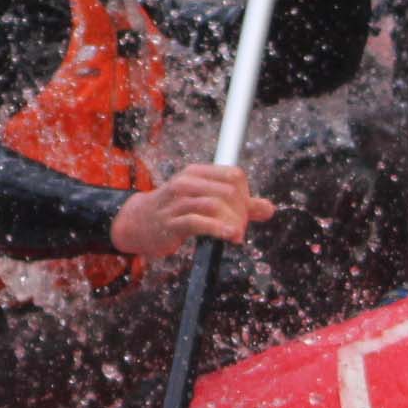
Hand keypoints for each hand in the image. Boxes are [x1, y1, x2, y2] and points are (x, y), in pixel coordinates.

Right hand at [109, 162, 273, 258]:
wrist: (137, 223)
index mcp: (196, 173)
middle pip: (228, 191)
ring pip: (214, 205)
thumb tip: (269, 209)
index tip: (244, 212)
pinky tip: (230, 235)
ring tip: (237, 234)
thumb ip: (239, 205)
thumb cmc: (175, 210)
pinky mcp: (172, 223)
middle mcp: (186, 183)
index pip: (233, 175)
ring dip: (232, 221)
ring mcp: (177, 202)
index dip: (245, 194)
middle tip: (241, 226)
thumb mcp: (205, 201)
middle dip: (241, 210)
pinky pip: (198, 222)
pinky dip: (218, 228)